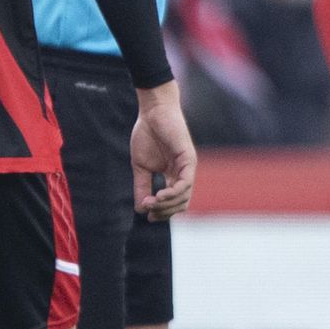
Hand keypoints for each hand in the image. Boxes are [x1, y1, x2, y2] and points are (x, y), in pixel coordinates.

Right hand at [132, 82, 195, 220]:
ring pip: (184, 196)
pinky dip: (173, 193)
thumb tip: (140, 209)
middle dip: (164, 211)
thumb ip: (142, 186)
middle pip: (181, 204)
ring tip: (151, 202)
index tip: (148, 216)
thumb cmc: (147, 134)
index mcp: (173, 175)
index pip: (174, 202)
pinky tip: (159, 195)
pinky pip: (185, 183)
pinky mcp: (188, 159)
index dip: (162, 212)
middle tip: (149, 210)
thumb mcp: (141, 166)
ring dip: (167, 204)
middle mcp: (183, 174)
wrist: (153, 112)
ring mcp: (187, 167)